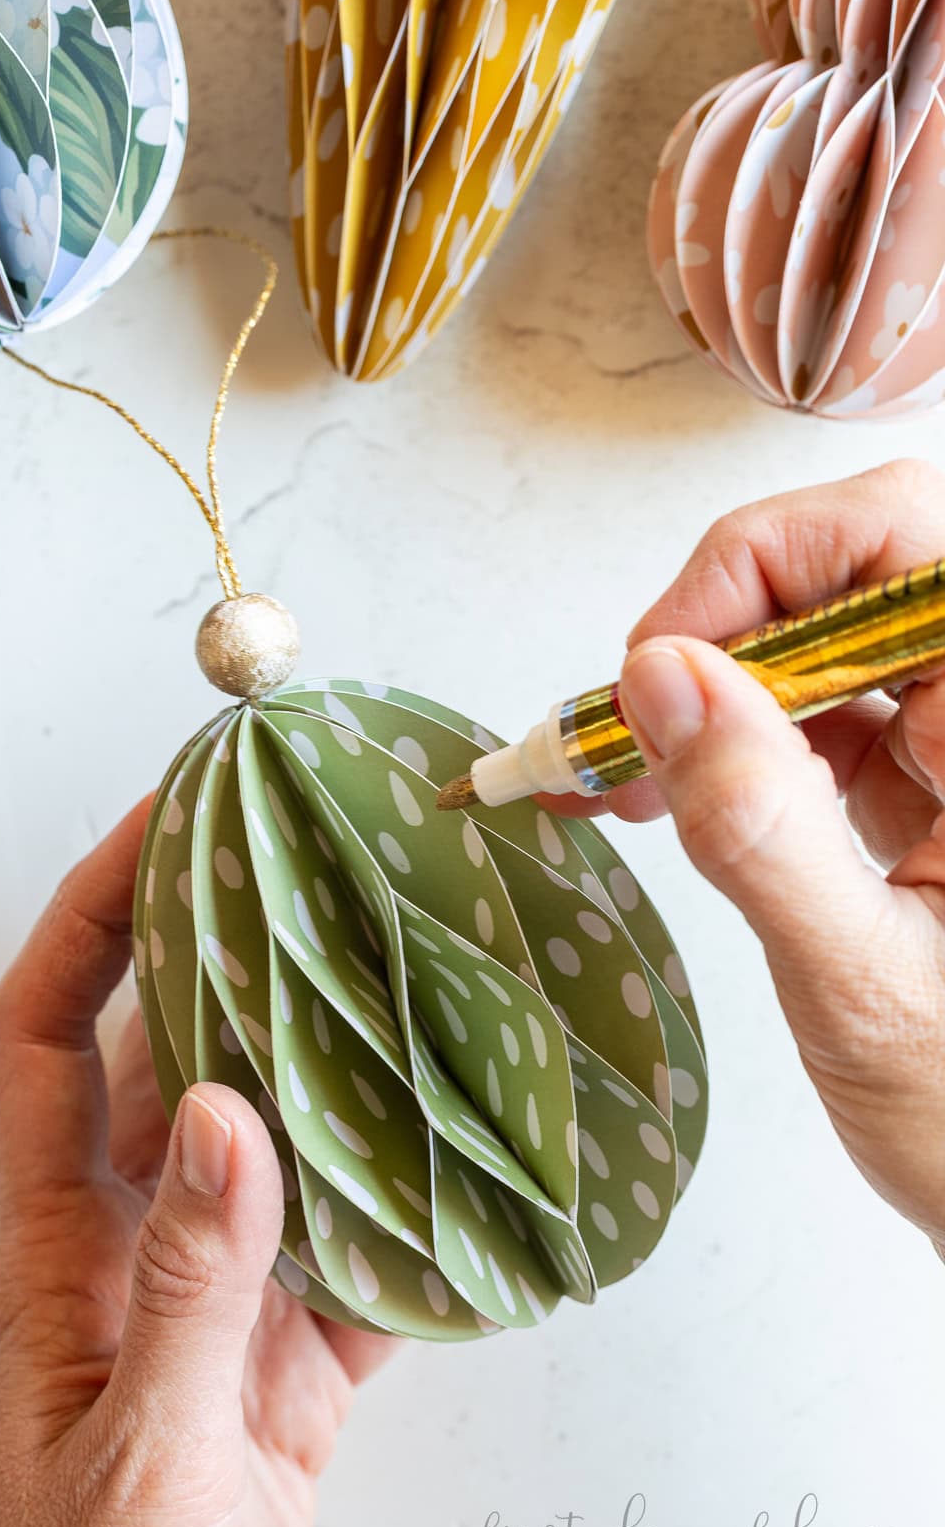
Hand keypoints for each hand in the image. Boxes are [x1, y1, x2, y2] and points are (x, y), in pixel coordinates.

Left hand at [0, 799, 391, 1526]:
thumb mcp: (139, 1456)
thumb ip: (188, 1291)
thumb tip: (222, 1109)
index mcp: (55, 1254)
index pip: (40, 1036)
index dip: (87, 917)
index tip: (161, 821)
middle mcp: (130, 1253)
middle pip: (165, 1059)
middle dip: (226, 953)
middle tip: (314, 863)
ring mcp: (212, 1310)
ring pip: (270, 1144)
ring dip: (328, 1066)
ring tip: (403, 975)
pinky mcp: (284, 1378)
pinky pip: (352, 1263)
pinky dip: (408, 1217)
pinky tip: (469, 1178)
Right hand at [595, 459, 944, 1250]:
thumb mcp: (867, 988)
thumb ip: (765, 830)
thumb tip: (664, 679)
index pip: (896, 538)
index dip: (764, 565)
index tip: (664, 664)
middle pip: (846, 569)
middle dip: (716, 629)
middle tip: (627, 721)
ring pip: (813, 637)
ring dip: (704, 688)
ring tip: (613, 771)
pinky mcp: (921, 776)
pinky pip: (809, 709)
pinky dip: (721, 741)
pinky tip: (657, 794)